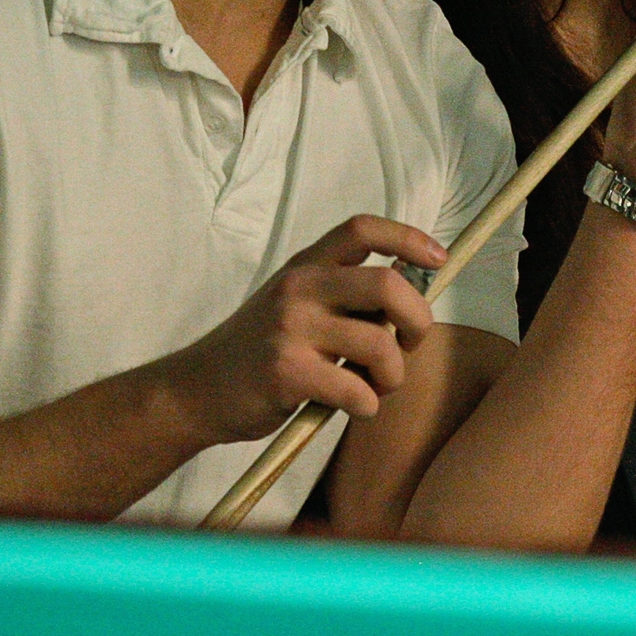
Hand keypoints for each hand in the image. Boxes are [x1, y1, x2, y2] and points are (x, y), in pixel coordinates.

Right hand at [158, 216, 444, 444]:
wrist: (197, 390)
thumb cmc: (260, 351)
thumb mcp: (295, 305)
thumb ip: (343, 296)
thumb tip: (412, 298)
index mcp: (304, 265)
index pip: (362, 229)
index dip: (408, 238)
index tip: (439, 260)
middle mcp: (298, 287)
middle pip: (388, 285)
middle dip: (418, 321)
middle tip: (410, 345)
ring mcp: (290, 327)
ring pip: (381, 345)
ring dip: (393, 376)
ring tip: (375, 388)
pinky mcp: (285, 371)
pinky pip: (357, 391)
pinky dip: (367, 406)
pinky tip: (350, 407)